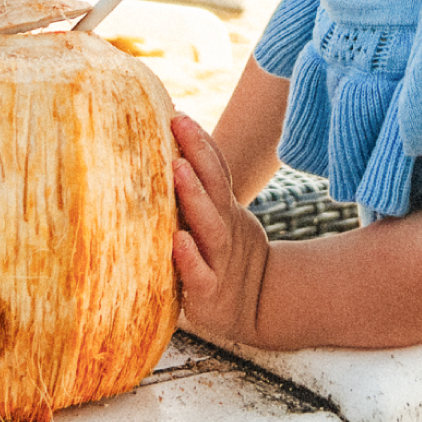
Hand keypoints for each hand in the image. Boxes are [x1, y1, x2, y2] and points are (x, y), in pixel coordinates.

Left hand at [171, 113, 270, 344]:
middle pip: (215, 185)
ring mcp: (220, 259)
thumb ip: (200, 194)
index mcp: (225, 210)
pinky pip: (200, 274)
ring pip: (210, 225)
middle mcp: (224, 228)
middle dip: (198, 152)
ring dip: (194, 195)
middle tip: (179, 123)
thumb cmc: (224, 258)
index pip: (217, 169)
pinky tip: (177, 241)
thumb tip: (164, 157)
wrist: (257, 308)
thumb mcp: (221, 221)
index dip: (202, 142)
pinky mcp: (209, 292)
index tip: (179, 114)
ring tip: (177, 168)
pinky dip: (190, 258)